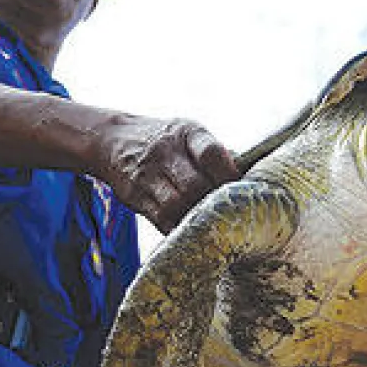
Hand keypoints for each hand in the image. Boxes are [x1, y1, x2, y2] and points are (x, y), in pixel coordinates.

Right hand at [98, 117, 238, 232]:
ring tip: (215, 230)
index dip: (229, 175)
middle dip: (215, 204)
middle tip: (232, 218)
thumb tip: (253, 178)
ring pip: (176, 206)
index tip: (243, 191)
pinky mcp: (133, 196)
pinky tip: (193, 234)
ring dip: (197, 220)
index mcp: (188, 132)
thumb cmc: (167, 140)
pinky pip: (160, 219)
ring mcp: (147, 174)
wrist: (113, 138)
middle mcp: (165, 152)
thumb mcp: (191, 134)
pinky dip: (179, 230)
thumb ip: (217, 155)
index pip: (211, 153)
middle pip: (195, 185)